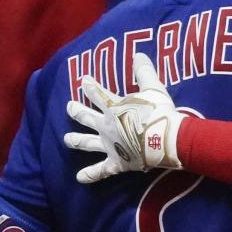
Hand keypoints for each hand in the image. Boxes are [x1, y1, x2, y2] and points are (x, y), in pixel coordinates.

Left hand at [64, 54, 184, 182]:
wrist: (165, 139)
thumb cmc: (160, 112)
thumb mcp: (154, 88)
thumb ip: (144, 71)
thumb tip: (138, 53)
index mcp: (114, 107)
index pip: (97, 93)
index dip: (89, 85)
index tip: (82, 79)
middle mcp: (106, 126)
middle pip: (86, 117)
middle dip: (76, 111)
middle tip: (68, 108)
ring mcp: (110, 145)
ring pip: (88, 143)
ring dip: (76, 140)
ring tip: (67, 139)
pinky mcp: (117, 162)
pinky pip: (101, 170)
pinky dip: (90, 175)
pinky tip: (79, 178)